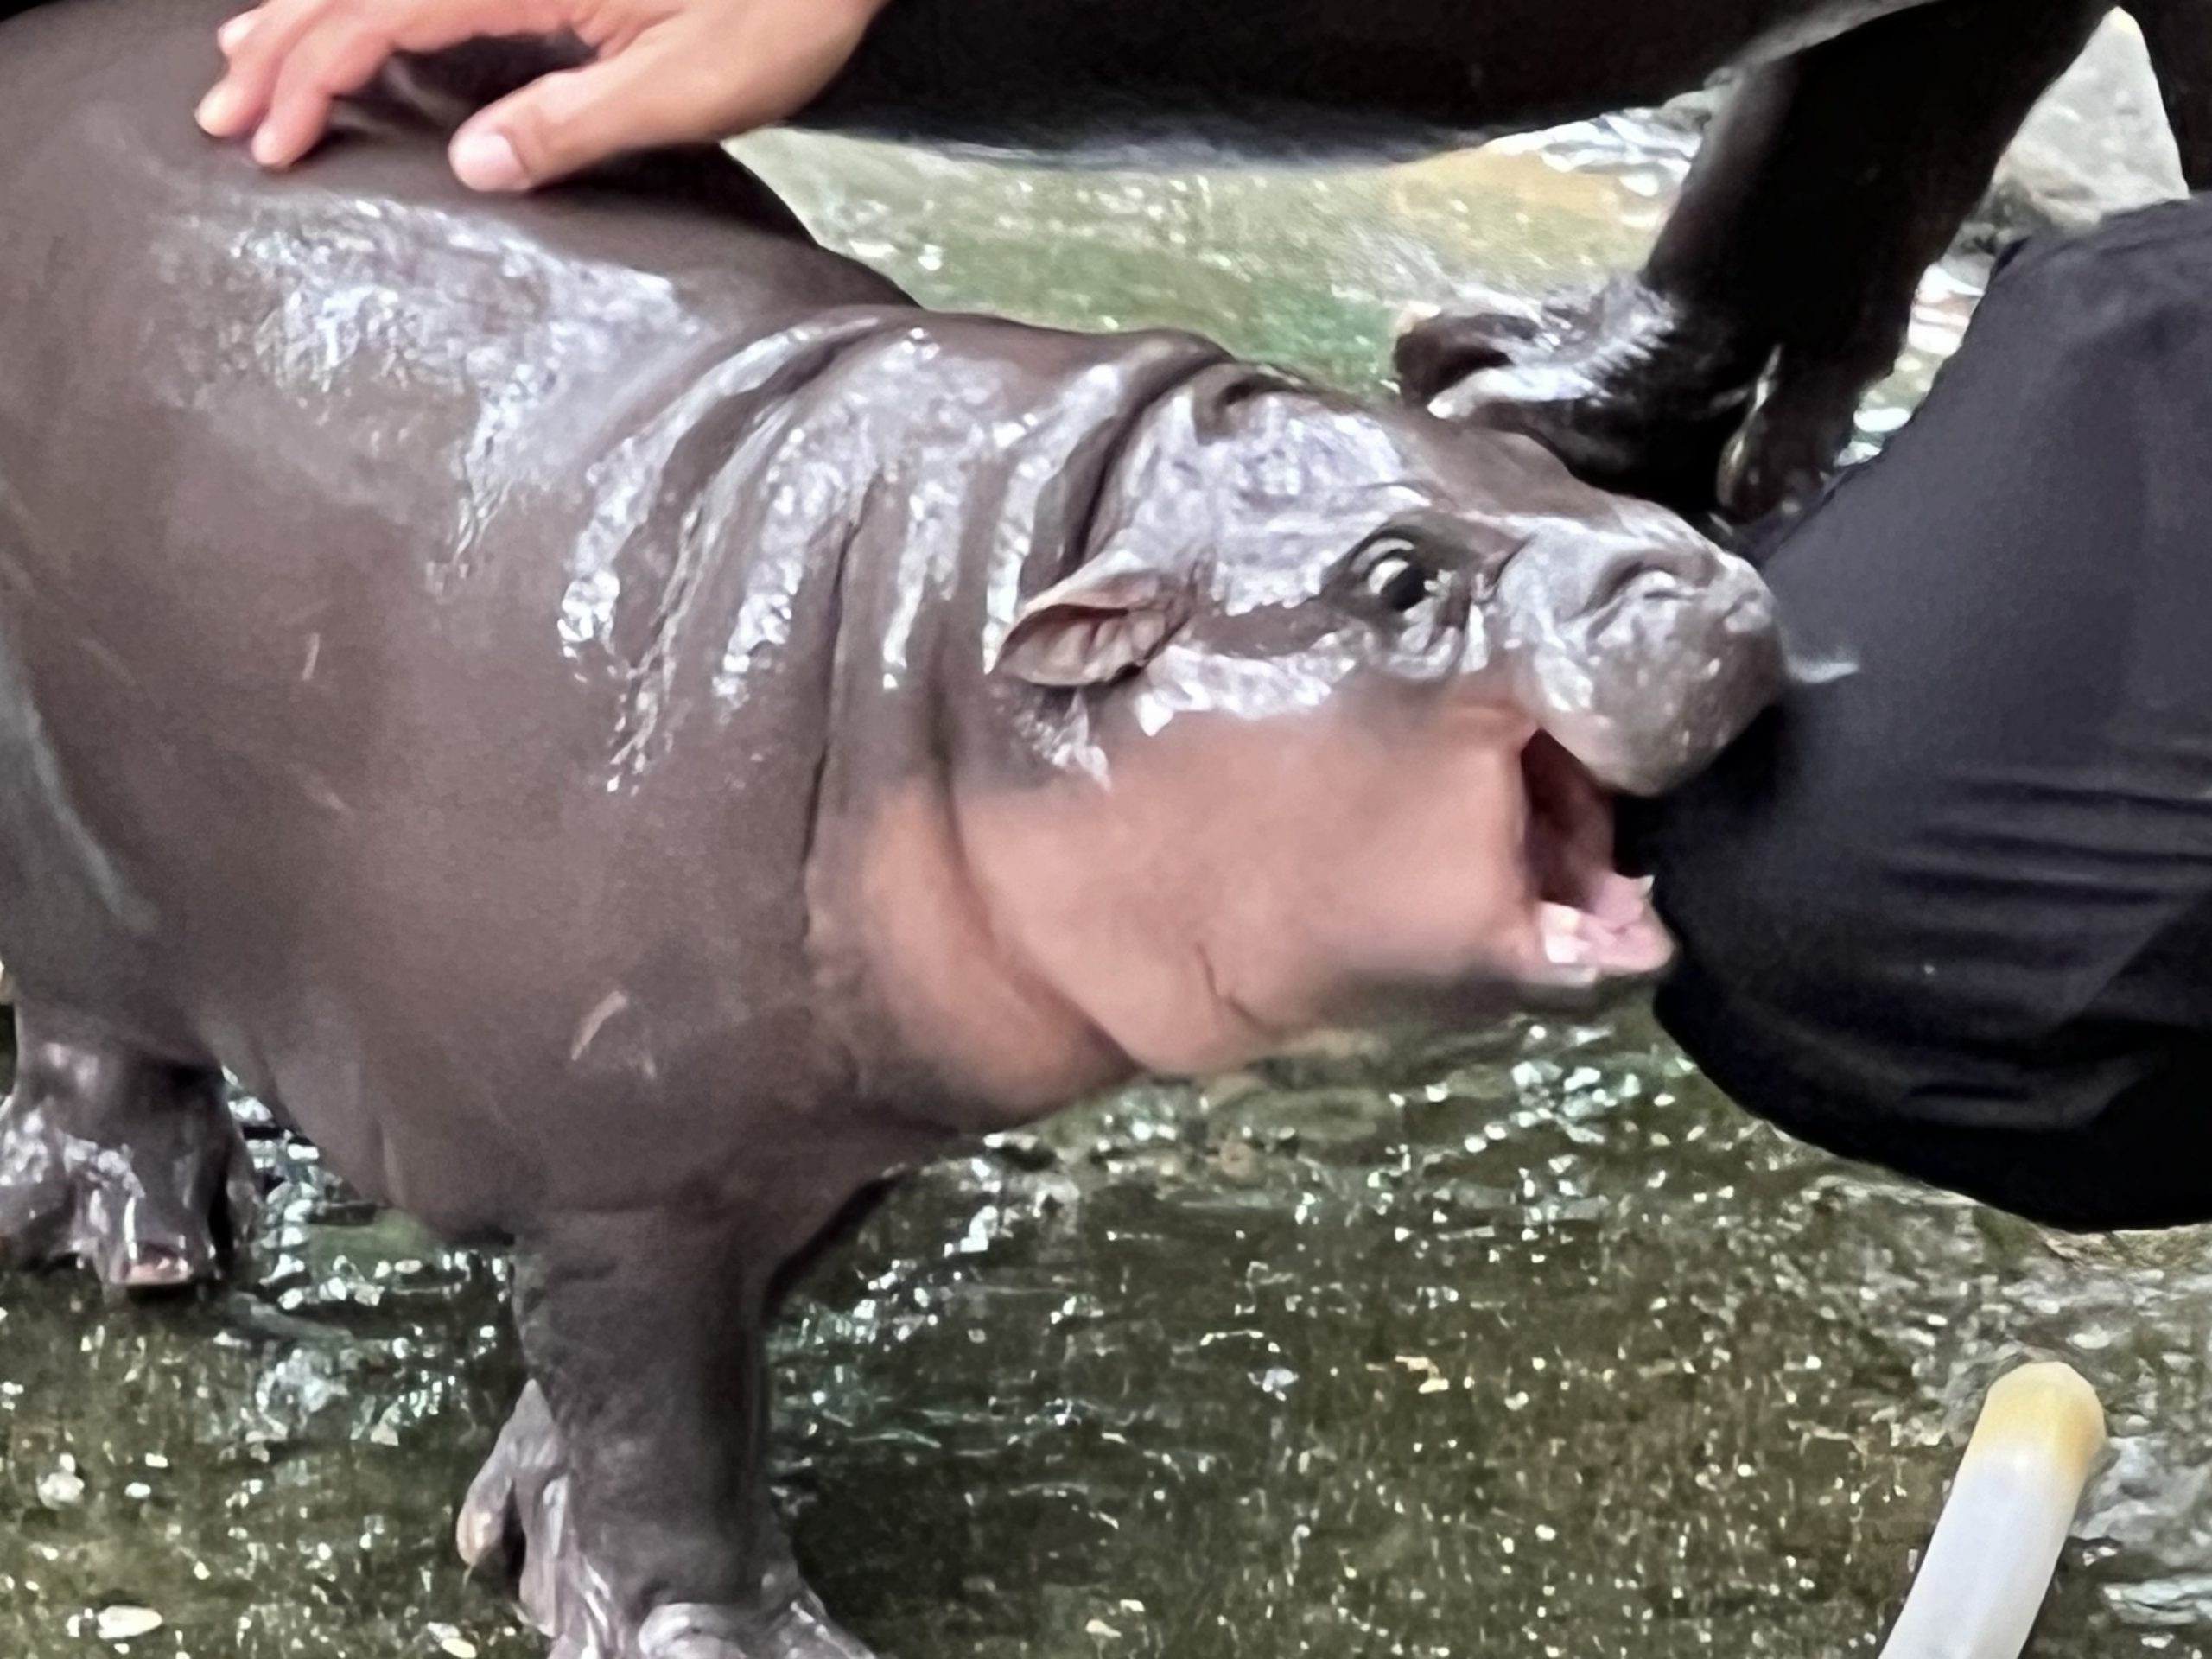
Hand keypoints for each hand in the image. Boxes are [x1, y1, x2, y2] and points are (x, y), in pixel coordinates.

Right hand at [195, 0, 887, 189]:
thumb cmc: (784, 5)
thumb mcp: (692, 85)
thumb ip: (578, 123)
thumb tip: (472, 167)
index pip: (374, 17)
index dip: (309, 80)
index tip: (269, 142)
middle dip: (280, 48)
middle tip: (224, 117)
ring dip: (307, 11)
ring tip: (249, 63)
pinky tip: (352, 24)